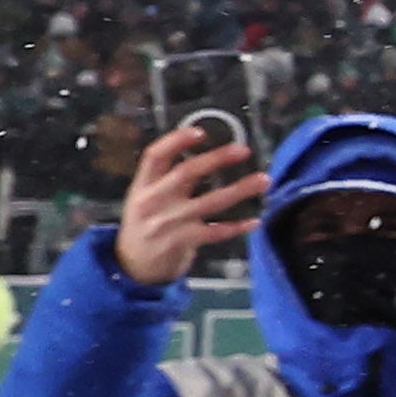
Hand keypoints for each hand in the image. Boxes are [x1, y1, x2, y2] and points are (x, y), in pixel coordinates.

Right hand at [115, 123, 266, 286]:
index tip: (200, 131)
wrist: (132, 265)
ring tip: (263, 180)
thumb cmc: (145, 224)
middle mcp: (154, 201)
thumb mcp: (144, 198)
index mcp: (142, 185)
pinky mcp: (183, 242)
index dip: (176, 141)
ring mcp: (168, 223)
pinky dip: (236, 227)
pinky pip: (216, 232)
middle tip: (243, 150)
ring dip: (239, 190)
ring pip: (209, 202)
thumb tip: (204, 155)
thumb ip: (167, 179)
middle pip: (186, 173)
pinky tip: (255, 221)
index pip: (155, 156)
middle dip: (216, 159)